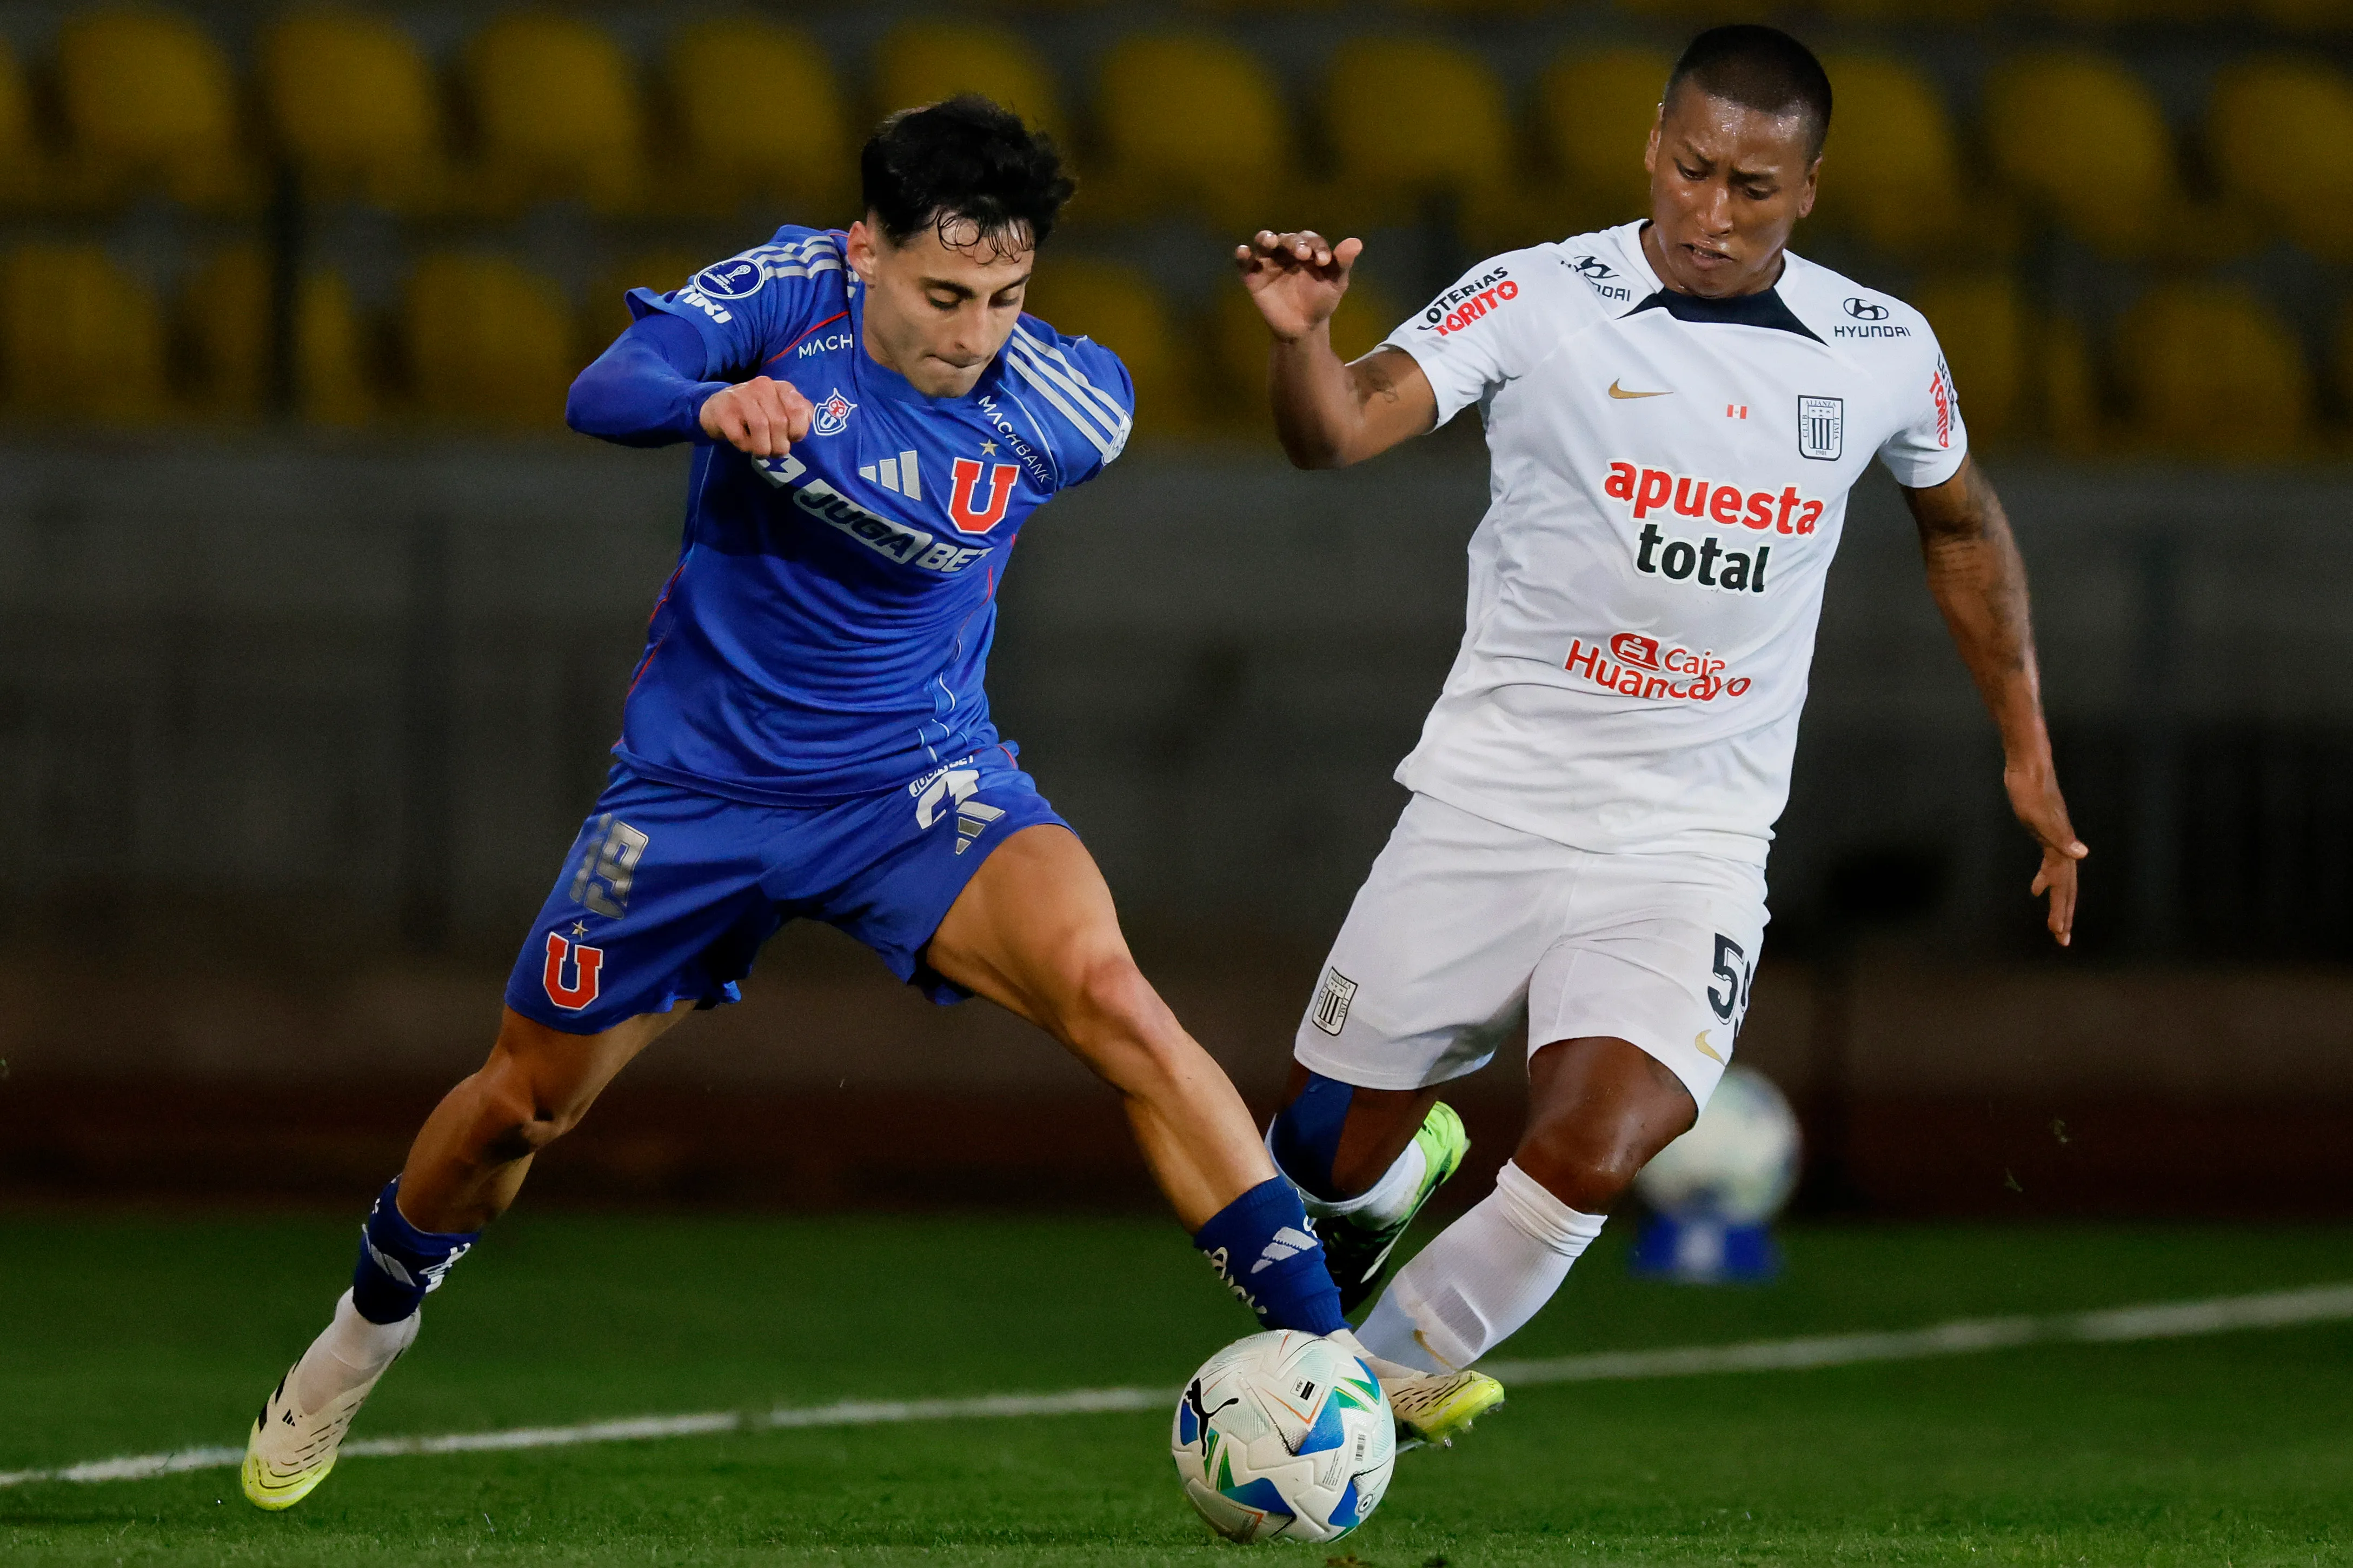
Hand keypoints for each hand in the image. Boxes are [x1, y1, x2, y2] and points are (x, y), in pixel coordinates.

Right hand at [699, 376, 811, 456]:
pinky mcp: (722, 410)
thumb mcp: (779, 412)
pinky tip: (744, 445)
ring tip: (761, 453)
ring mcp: (740, 396)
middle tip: (774, 453)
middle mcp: (762, 386)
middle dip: (780, 445)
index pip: (799, 409)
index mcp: (780, 387)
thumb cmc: (754, 415)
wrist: (715, 410)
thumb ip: (797, 417)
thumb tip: (799, 432)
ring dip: (763, 448)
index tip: (791, 439)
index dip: (798, 430)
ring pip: (761, 426)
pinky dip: (745, 446)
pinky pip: (739, 435)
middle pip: (780, 422)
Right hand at [1234, 229, 1364, 342]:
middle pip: (1287, 238)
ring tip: (1270, 241)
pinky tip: (1244, 251)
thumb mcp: (1335, 284)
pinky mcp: (1252, 276)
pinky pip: (1244, 262)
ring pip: (1264, 242)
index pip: (1311, 239)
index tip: (1324, 261)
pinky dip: (1241, 254)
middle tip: (1303, 254)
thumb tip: (1357, 242)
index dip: (1317, 247)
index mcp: (1307, 249)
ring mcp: (1268, 262)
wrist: (1303, 328)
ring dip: (1266, 238)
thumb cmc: (1320, 301)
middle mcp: (1286, 251)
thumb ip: (1343, 263)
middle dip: (1295, 243)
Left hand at [2005, 758, 2086, 946]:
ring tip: (2052, 923)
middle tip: (2061, 940)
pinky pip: (2050, 865)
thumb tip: (2082, 855)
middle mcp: (2063, 847)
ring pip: (2060, 879)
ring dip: (2056, 901)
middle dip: (2063, 914)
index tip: (2059, 933)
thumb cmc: (2030, 789)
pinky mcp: (2047, 834)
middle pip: (2066, 888)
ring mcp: (2056, 841)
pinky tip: (2035, 888)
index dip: (2062, 911)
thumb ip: (2060, 838)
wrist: (2028, 765)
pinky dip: (2044, 880)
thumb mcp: (2039, 816)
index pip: (2064, 887)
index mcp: (2062, 848)